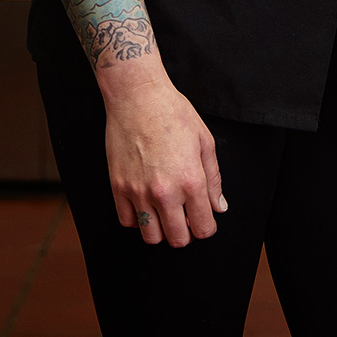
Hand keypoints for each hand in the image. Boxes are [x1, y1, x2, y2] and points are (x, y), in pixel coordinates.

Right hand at [99, 61, 226, 246]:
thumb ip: (213, 179)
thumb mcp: (204, 141)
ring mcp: (139, 192)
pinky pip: (128, 222)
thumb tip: (218, 206)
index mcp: (191, 180)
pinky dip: (138, 219)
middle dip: (186, 233)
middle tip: (186, 218)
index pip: (203, 227)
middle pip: (177, 239)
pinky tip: (146, 204)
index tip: (204, 220)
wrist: (138, 97)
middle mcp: (165, 192)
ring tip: (165, 212)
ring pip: (151, 237)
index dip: (206, 227)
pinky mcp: (118, 188)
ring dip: (161, 230)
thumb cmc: (173, 113)